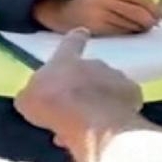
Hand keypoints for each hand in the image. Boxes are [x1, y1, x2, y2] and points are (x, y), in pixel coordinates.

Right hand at [14, 28, 142, 157]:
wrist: (87, 121)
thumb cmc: (52, 106)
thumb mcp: (28, 101)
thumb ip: (33, 95)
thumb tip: (34, 98)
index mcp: (66, 60)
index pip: (71, 43)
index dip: (75, 39)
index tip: (82, 33)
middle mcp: (94, 63)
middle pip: (91, 72)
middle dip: (85, 89)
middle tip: (76, 113)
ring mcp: (116, 76)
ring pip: (108, 90)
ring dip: (100, 104)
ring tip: (91, 127)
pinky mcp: (133, 93)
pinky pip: (125, 102)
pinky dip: (119, 112)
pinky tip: (111, 128)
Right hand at [33, 0, 158, 35]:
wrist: (60, 11)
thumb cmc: (88, 3)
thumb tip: (151, 11)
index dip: (153, 9)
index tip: (159, 16)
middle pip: (138, 13)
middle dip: (149, 21)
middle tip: (153, 27)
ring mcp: (101, 14)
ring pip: (130, 25)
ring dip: (139, 30)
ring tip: (141, 30)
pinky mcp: (96, 28)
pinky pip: (119, 32)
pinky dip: (128, 34)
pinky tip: (129, 34)